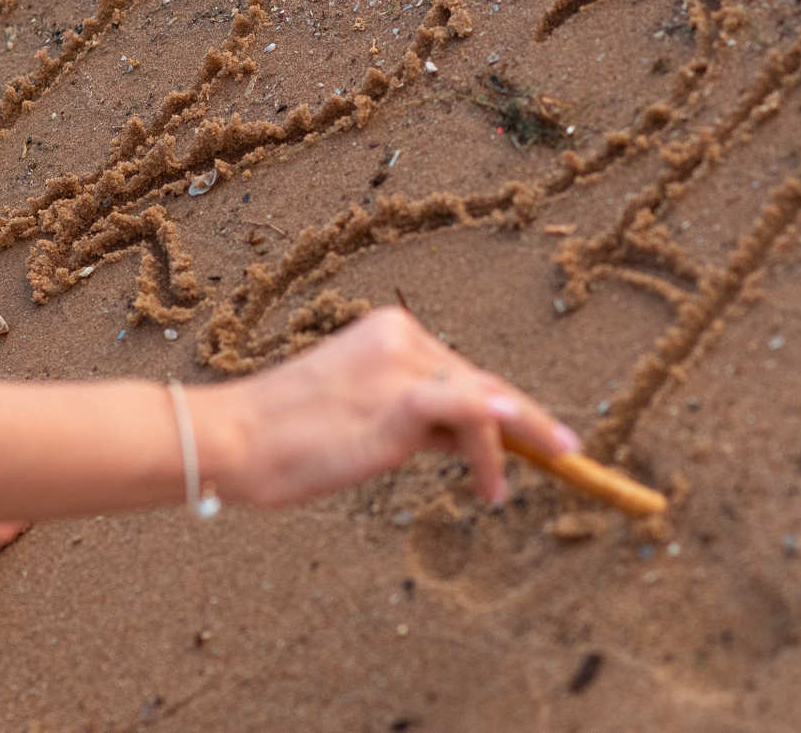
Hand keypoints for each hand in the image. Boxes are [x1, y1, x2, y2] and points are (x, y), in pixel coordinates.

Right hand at [195, 306, 579, 507]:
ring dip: (521, 439)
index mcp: (387, 332)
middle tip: (567, 451)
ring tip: (542, 468)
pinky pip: (469, 411)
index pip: (460, 370)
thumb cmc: (283, 438)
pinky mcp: (400, 399)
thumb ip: (413, 419)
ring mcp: (400, 365)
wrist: (233, 438)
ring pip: (484, 398)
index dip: (505, 406)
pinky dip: (500, 432)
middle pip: (481, 381)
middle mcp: (400, 336)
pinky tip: (520, 454)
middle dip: (526, 421)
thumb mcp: (359, 419)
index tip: (540, 433)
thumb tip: (469, 441)